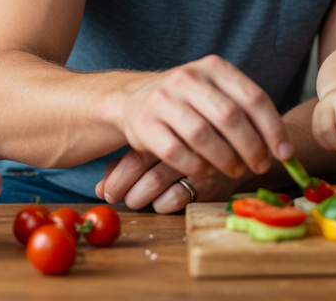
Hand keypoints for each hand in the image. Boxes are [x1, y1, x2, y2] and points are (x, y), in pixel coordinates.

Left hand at [94, 149, 238, 212]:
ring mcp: (196, 161)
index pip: (134, 154)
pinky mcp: (211, 180)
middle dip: (124, 188)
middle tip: (119, 198)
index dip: (117, 177)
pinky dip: (162, 205)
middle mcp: (180, 142)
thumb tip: (99, 189)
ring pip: (155, 183)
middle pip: (141, 167)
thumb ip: (128, 165)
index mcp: (166, 130)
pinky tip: (162, 203)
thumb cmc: (188, 154)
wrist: (236, 155)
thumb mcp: (159, 153)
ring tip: (136, 201)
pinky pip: (177, 198)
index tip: (106, 192)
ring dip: (139, 198)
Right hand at [116, 55, 291, 179]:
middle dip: (251, 147)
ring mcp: (163, 99)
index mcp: (213, 67)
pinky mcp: (144, 124)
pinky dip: (197, 167)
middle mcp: (187, 77)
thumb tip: (283, 149)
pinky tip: (207, 170)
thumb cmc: (188, 103)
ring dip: (226, 160)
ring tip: (235, 170)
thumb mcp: (216, 93)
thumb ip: (246, 113)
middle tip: (260, 166)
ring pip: (203, 135)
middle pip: (230, 116)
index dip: (273, 129)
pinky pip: (177, 153)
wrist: (132, 100)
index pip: (253, 97)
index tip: (285, 154)